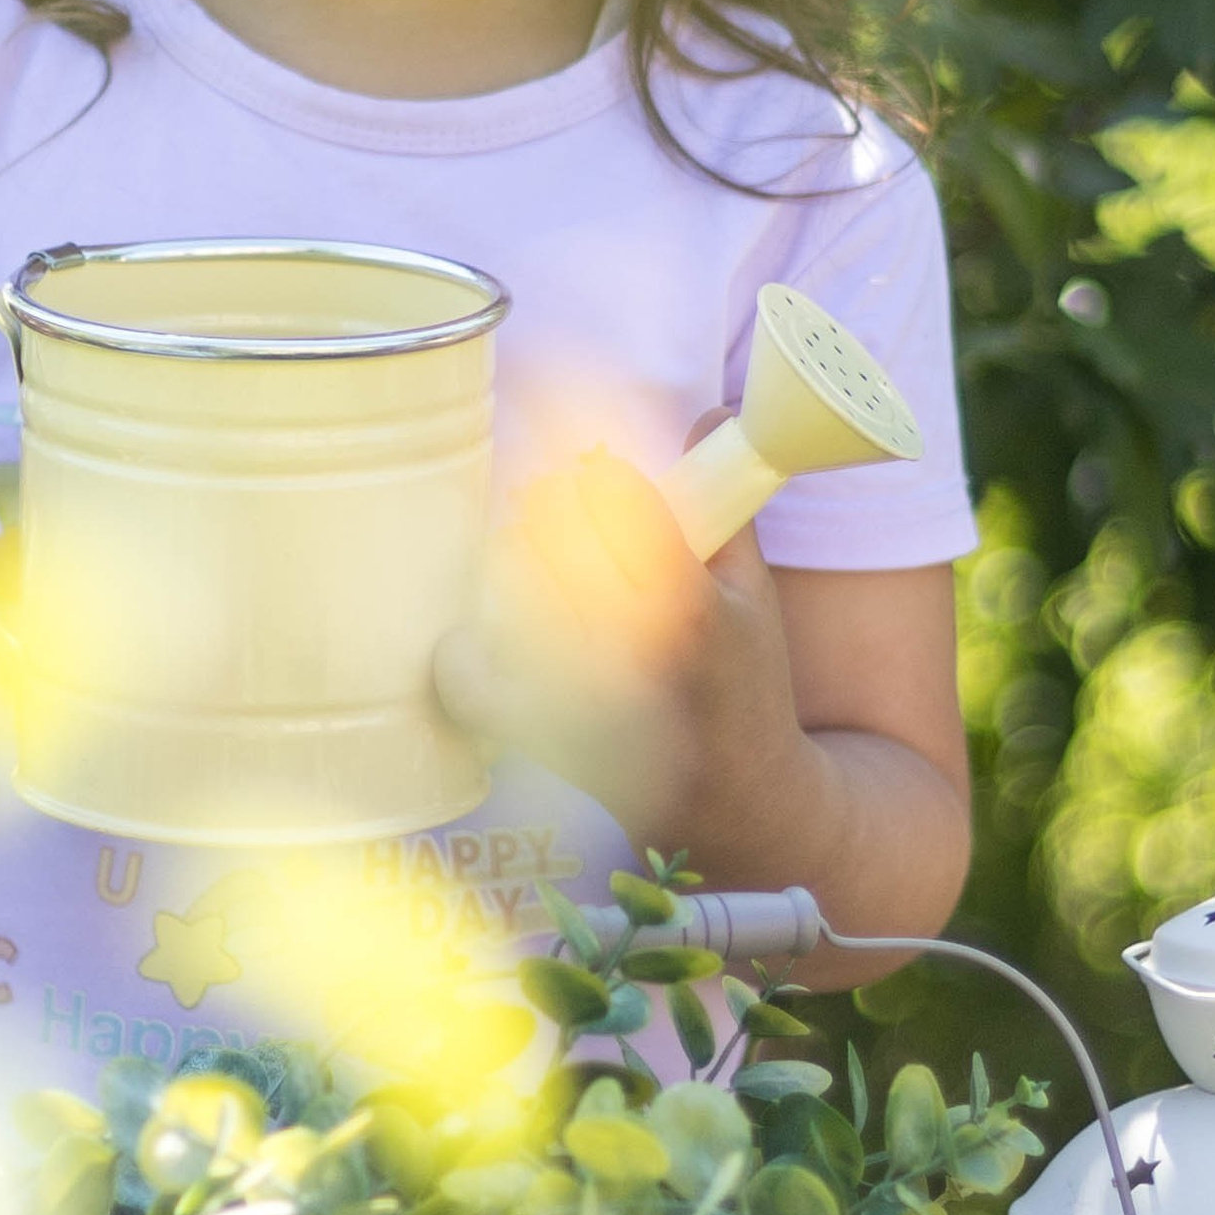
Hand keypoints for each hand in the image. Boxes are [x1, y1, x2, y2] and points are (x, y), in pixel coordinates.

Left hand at [438, 430, 809, 849]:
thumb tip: (701, 412)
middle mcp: (623, 655)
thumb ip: (723, 501)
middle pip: (547, 527)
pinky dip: (470, 633)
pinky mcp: (527, 735)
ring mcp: (566, 699)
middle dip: (552, 503)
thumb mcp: (753, 591)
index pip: (615, 497)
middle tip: (563, 505)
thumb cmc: (746, 683)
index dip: (599, 471)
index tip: (599, 472)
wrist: (734, 803)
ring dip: (516, 555)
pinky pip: (461, 660)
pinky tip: (504, 625)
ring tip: (541, 560)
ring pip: (502, 580)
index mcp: (689, 610)